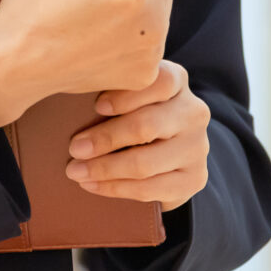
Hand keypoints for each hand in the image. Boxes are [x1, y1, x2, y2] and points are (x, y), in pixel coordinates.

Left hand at [66, 60, 212, 206]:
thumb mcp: (129, 97)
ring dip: (104, 169)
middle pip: (148, 125)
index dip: (128, 95)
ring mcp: (197, 148)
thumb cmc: (135, 117)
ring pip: (145, 163)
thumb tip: (72, 104)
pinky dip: (114, 188)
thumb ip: (113, 94)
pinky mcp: (194, 179)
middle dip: (106, 139)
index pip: (160, 82)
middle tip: (75, 148)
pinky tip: (92, 184)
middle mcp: (193, 112)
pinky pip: (149, 189)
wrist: (167, 157)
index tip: (97, 106)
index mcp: (177, 82)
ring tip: (75, 171)